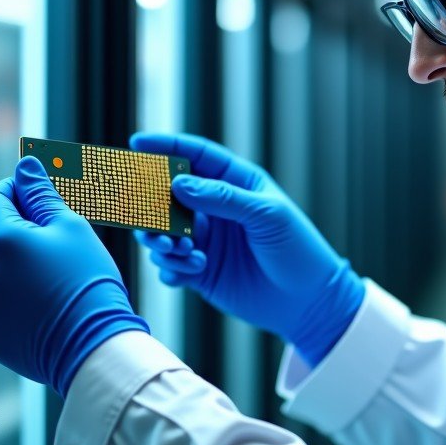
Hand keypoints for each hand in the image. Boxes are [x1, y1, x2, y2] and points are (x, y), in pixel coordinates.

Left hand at [0, 157, 149, 396]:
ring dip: (3, 265)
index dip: (13, 192)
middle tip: (44, 242)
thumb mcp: (73, 229)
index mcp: (1, 238)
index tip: (33, 198)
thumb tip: (26, 166)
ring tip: (44, 279)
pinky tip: (35, 303)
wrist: (92, 345)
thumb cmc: (89, 283)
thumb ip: (42, 194)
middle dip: (6, 230)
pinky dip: (2, 298)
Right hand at [130, 132, 364, 366]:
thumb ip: (224, 198)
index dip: (166, 147)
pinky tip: (190, 272)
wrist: (308, 300)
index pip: (197, 157)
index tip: (136, 144)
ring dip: (161, 240)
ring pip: (164, 233)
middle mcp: (216, 209)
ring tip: (179, 249)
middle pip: (169, 196)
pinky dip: (171, 268)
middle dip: (153, 205)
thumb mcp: (267, 216)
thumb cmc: (298, 250)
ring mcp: (207, 240)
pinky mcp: (201, 271)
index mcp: (236, 184)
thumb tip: (180, 184)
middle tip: (148, 217)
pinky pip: (170, 266)